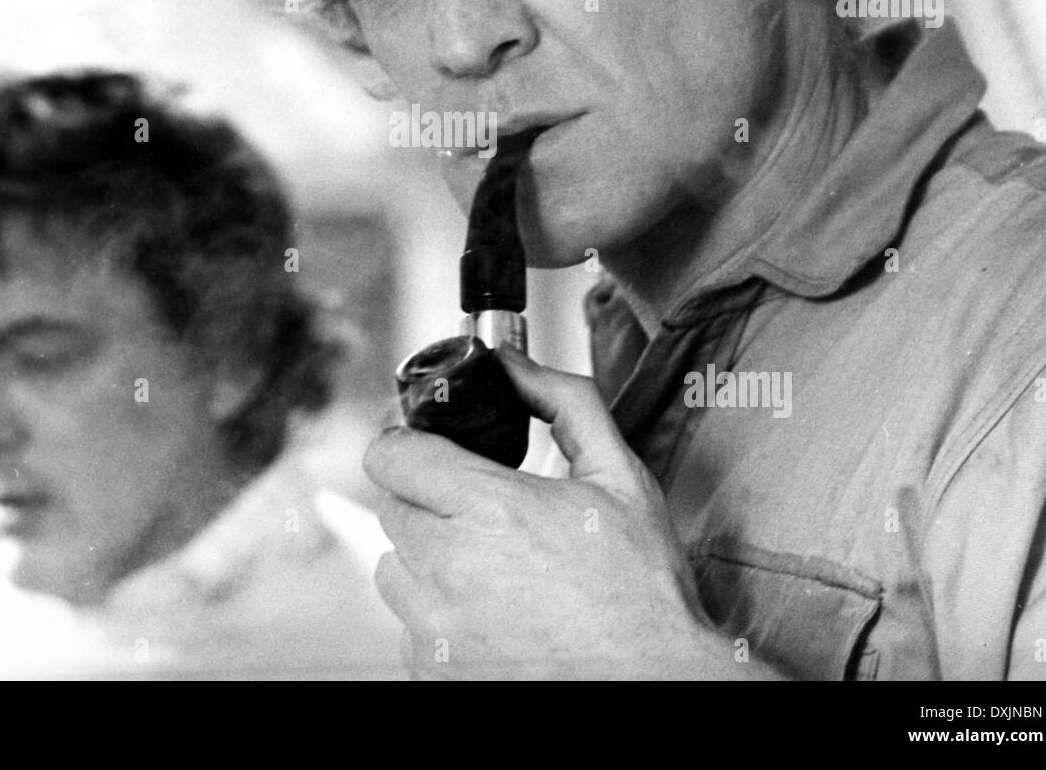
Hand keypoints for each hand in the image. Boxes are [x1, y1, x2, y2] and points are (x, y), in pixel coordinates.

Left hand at [365, 345, 725, 678]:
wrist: (655, 683)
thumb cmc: (642, 589)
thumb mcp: (620, 476)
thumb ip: (564, 402)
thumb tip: (513, 362)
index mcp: (490, 510)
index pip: (389, 456)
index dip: (409, 444)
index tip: (433, 451)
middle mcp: (448, 570)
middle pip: (392, 508)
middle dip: (429, 500)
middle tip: (484, 512)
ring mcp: (435, 630)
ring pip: (394, 569)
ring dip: (428, 559)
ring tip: (491, 567)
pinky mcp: (434, 673)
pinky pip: (408, 626)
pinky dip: (438, 615)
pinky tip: (492, 613)